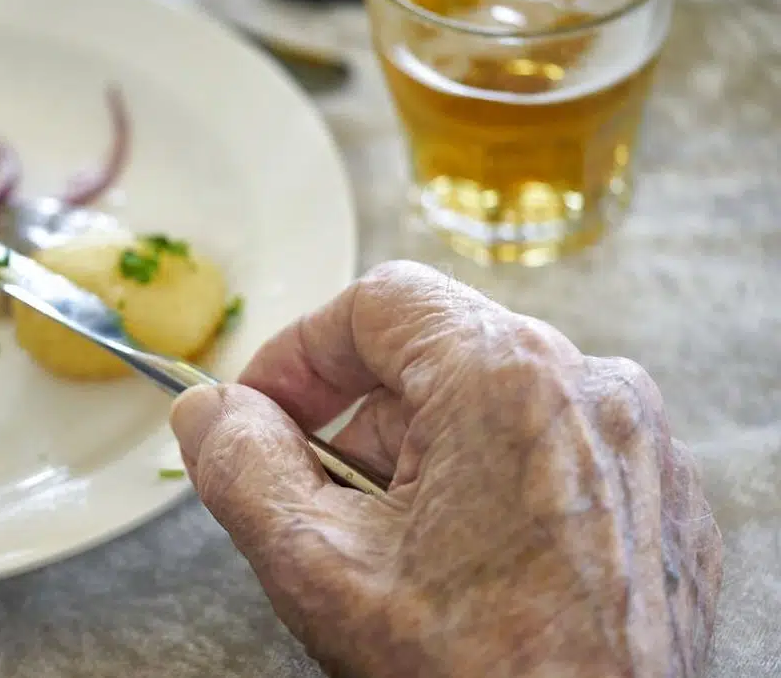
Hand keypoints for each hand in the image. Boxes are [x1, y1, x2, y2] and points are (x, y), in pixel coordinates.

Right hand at [171, 261, 721, 677]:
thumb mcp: (318, 567)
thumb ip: (242, 466)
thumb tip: (208, 410)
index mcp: (507, 379)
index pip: (378, 303)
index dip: (299, 353)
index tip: (260, 411)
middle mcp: (592, 390)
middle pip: (436, 354)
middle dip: (355, 418)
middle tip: (311, 494)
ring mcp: (639, 448)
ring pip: (495, 406)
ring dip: (422, 458)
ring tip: (389, 549)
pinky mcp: (662, 504)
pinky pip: (556, 456)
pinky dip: (492, 487)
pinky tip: (462, 566)